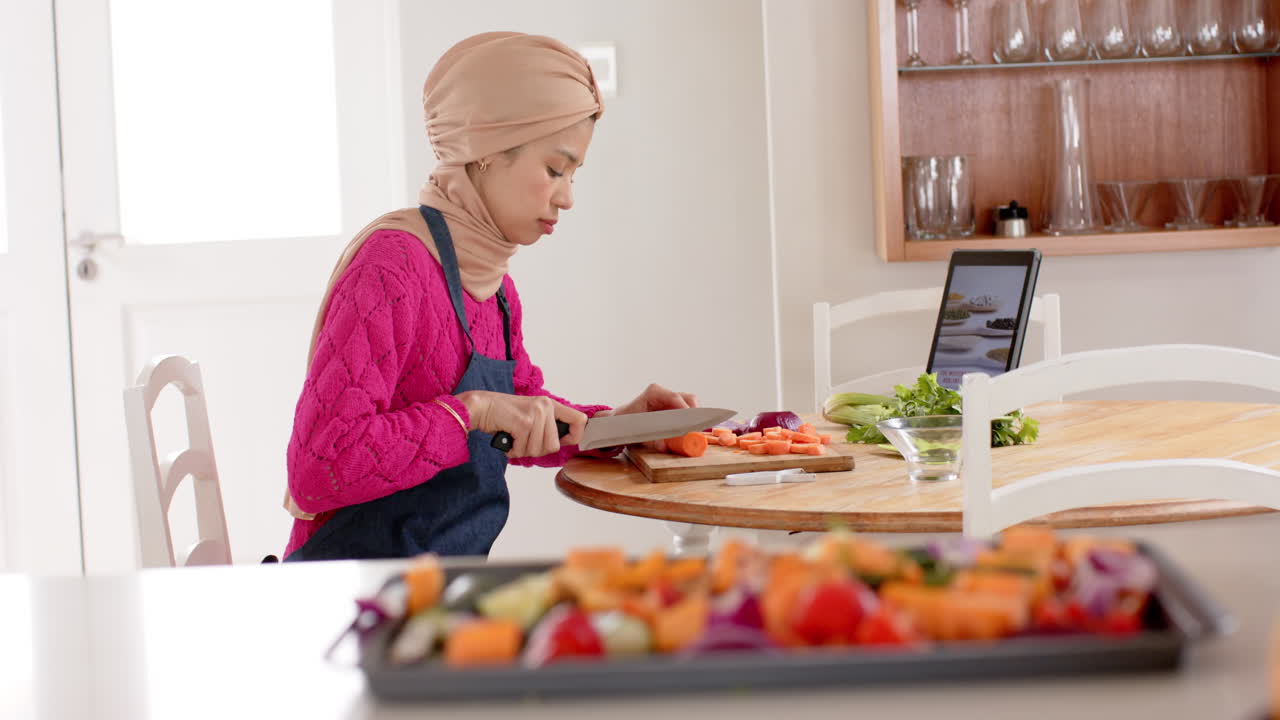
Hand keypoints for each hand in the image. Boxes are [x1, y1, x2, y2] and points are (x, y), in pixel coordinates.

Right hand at [455, 391, 586, 457]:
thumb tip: (563, 442)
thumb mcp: (532, 416)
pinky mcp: (524, 423)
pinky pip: (524, 449)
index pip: (580, 421)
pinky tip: (508, 438)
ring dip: (523, 450)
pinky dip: (513, 450)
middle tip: (523, 440)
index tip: (564, 441)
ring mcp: (535, 414)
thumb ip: (548, 427)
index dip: (575, 436)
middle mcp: (546, 406)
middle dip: (536, 450)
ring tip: (514, 438)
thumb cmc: (504, 415)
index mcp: (550, 404)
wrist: (481, 407)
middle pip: (554, 446)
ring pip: (539, 450)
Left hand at [599, 383, 698, 450]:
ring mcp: (669, 398)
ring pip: (690, 403)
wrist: (617, 422)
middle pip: (688, 398)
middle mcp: (663, 392)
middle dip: (695, 414)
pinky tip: (689, 429)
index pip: (675, 398)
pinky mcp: (672, 406)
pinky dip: (690, 419)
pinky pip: (687, 409)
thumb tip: (664, 446)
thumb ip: (651, 439)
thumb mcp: (635, 432)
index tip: (693, 423)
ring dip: (694, 417)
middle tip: (697, 430)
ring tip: (693, 431)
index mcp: (653, 393)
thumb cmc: (624, 424)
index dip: (687, 411)